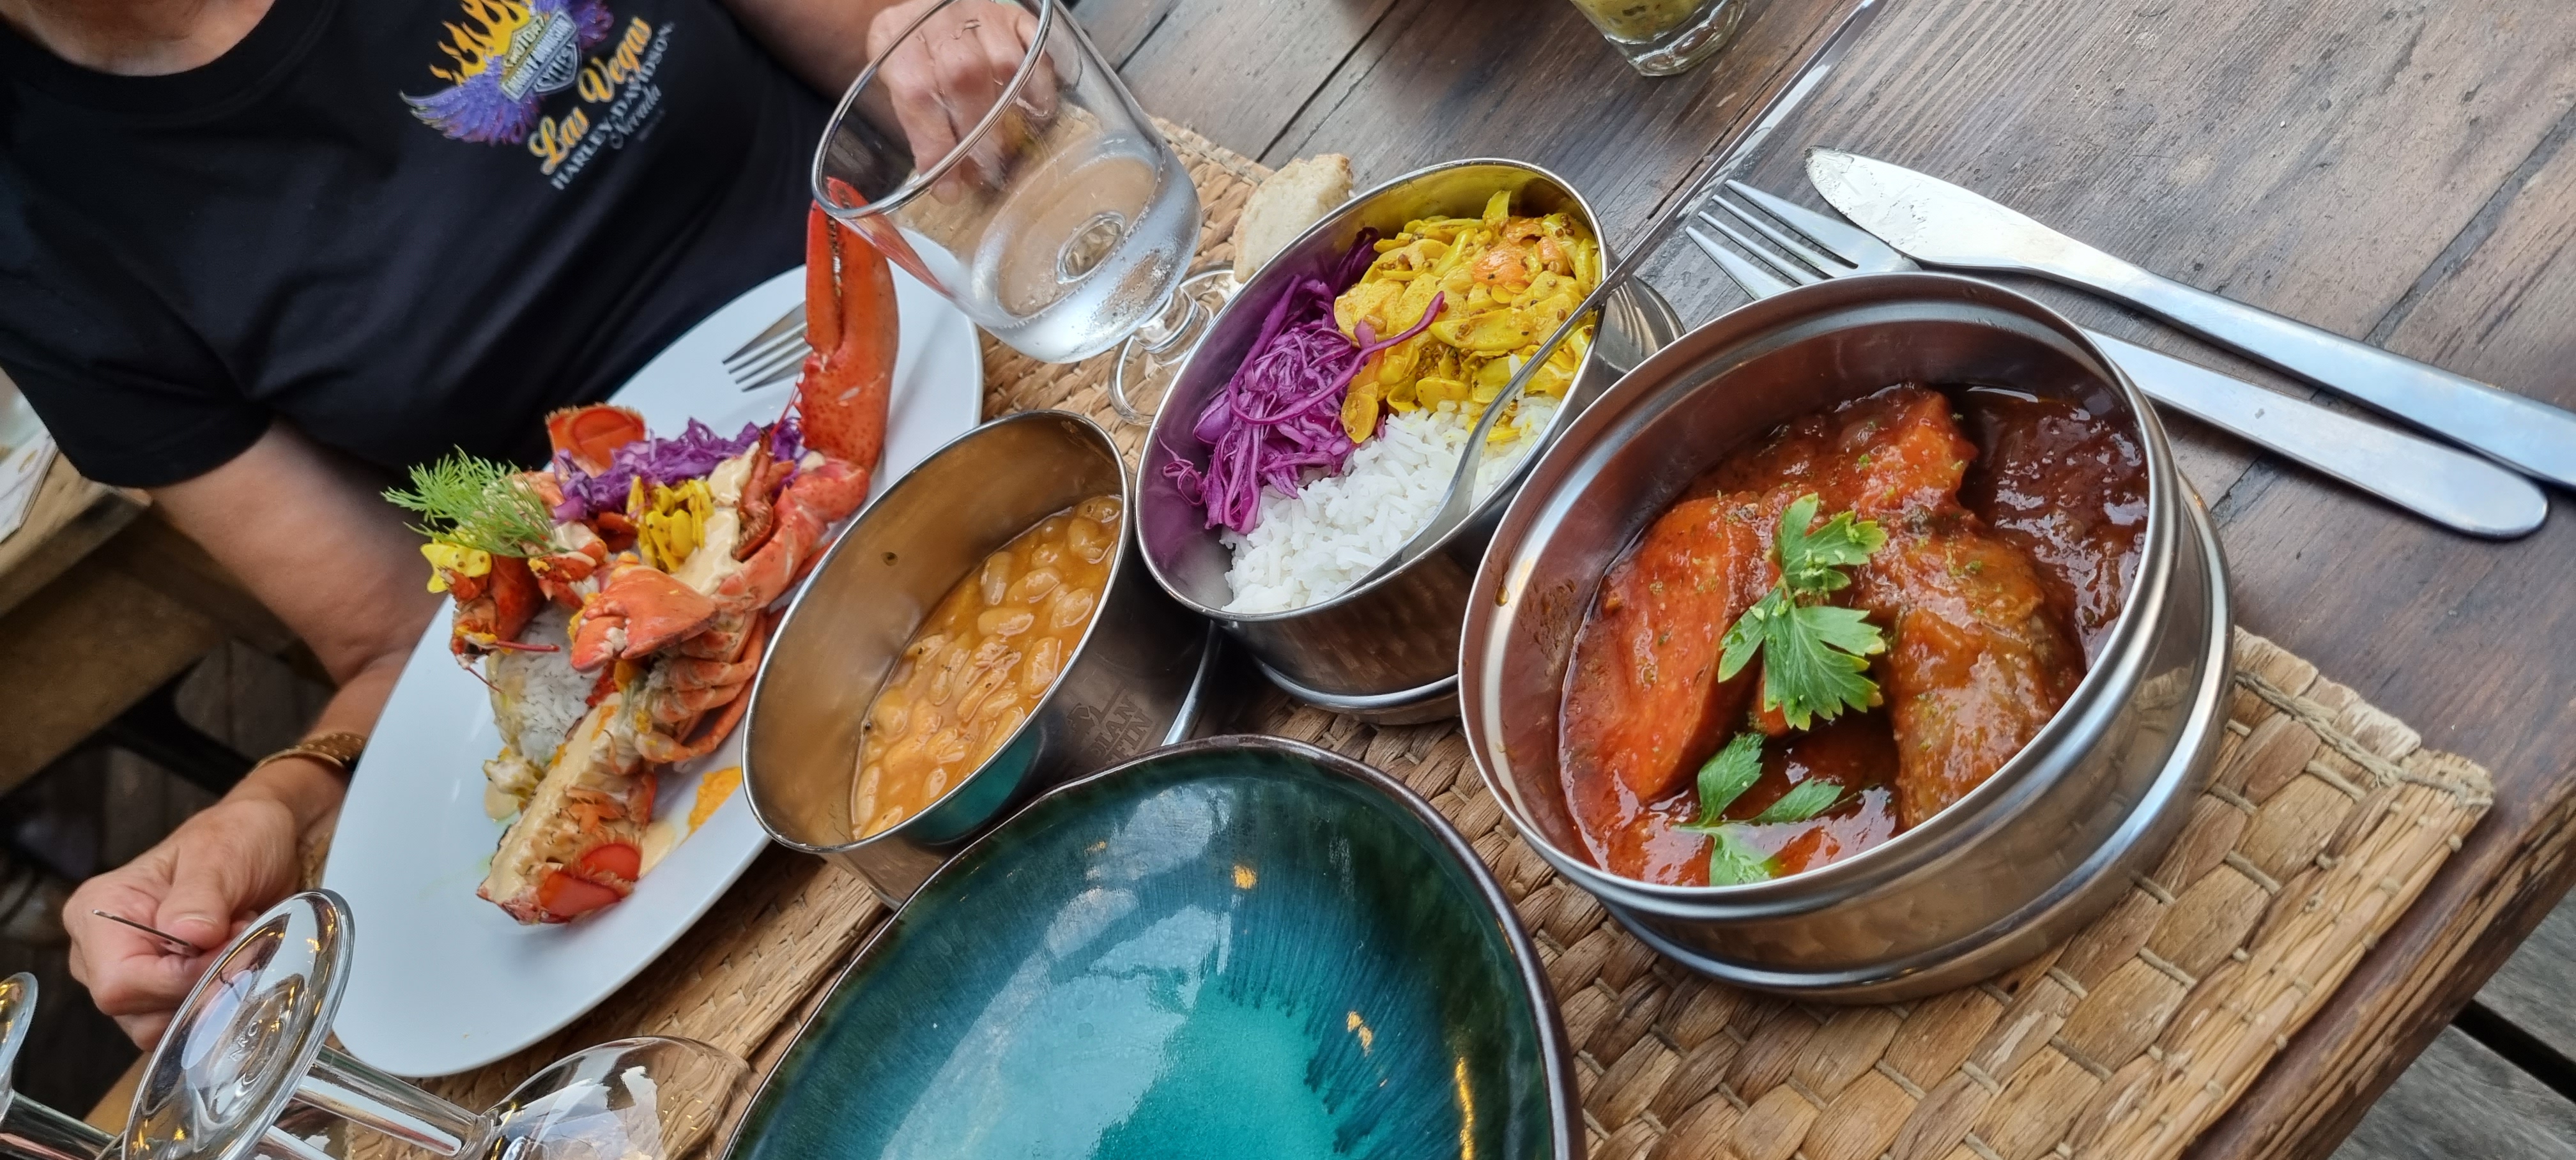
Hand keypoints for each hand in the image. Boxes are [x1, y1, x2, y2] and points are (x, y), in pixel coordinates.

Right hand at [64, 763, 328, 1047]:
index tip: (227, 949)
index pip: (119, 982)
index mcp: (97, 913)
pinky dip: (214, 1004)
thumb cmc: (236, 838)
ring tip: (236, 947)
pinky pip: (180, 1025)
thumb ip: (200, 897)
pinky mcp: (160, 992)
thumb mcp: (221, 855)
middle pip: (135, 1011)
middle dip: (198, 987)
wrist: (264, 842)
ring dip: (210, 996)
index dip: (178, 981)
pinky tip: (234, 965)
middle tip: (239, 941)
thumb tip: (186, 936)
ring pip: (158, 1027)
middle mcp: (99, 952)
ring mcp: (129, 976)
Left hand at [865, 0, 1052, 194]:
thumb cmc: (910, 52)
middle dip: (975, 136)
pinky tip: (1035, 112)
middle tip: (980, 173)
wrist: (927, 13)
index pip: (916, 93)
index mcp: (897, 38)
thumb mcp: (891, 77)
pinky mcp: (1014, 18)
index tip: (947, 187)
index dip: (934, 145)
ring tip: (1007, 150)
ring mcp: (981, 14)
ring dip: (1008, 115)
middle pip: (963, 77)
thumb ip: (914, 122)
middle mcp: (940, 20)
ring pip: (1004, 64)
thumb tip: (946, 183)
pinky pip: (1036, 52)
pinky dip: (1040, 86)